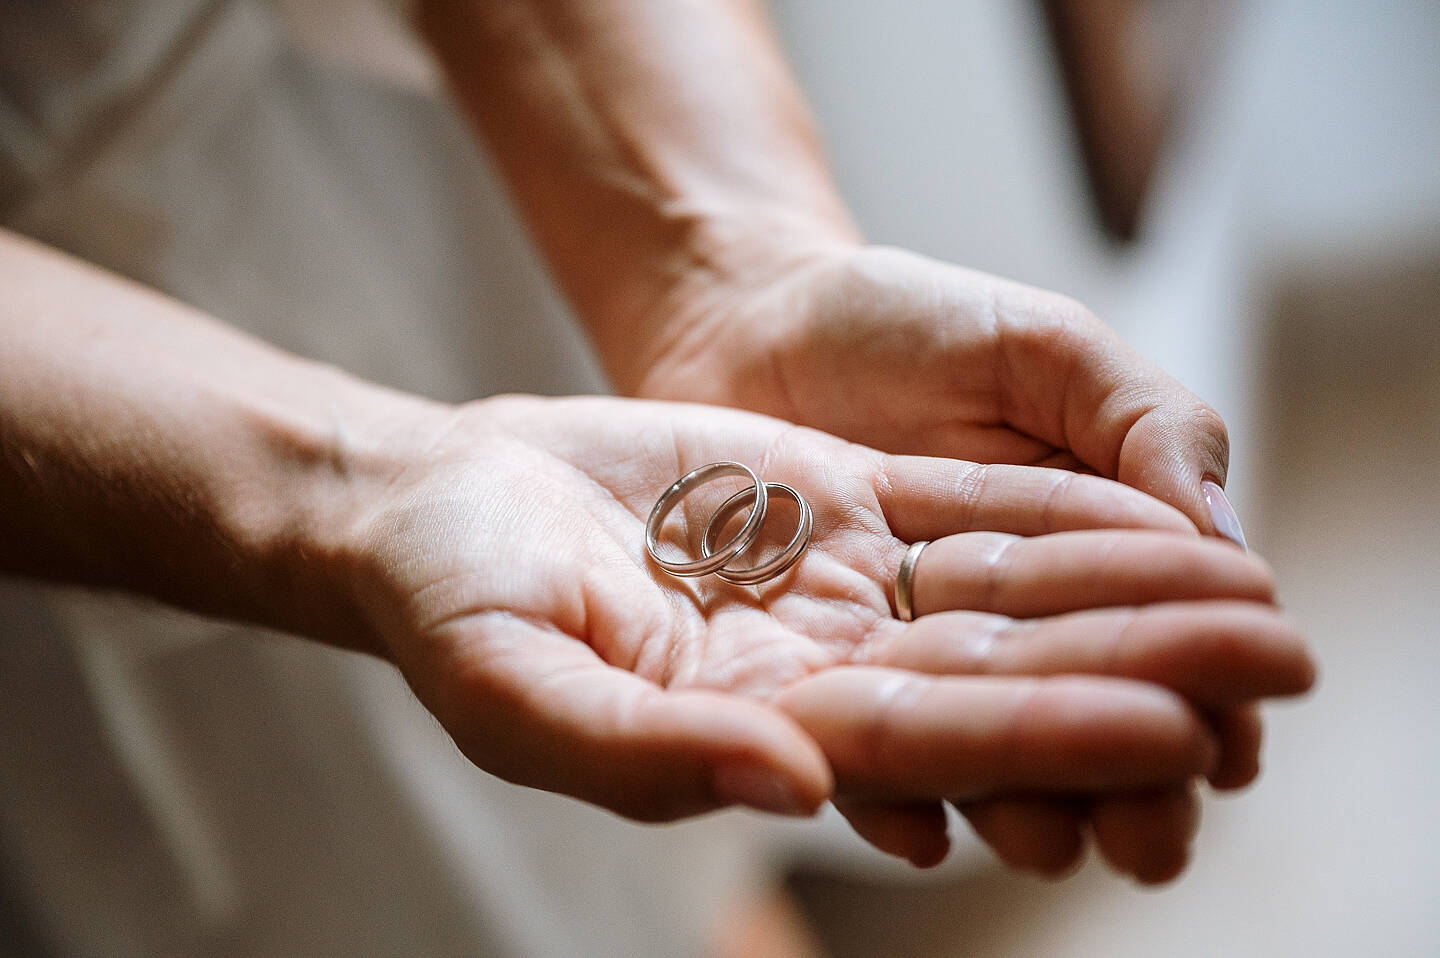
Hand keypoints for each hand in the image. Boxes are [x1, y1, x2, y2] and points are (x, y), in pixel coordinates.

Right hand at [340, 394, 1309, 875]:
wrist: (436, 499)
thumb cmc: (449, 601)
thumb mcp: (515, 685)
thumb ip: (645, 751)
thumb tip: (788, 787)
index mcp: (754, 730)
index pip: (930, 741)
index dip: (1051, 730)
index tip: (1173, 728)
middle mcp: (817, 670)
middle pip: (1003, 670)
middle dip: (1141, 666)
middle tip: (1278, 662)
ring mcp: (832, 585)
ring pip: (1005, 590)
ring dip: (1128, 588)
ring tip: (1253, 587)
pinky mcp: (830, 506)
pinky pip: (962, 511)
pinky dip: (1055, 511)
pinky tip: (1149, 510)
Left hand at [632, 241, 1269, 878]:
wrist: (745, 314)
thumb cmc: (903, 318)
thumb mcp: (1041, 346)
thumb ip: (1139, 424)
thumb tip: (1228, 540)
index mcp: (1076, 543)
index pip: (1152, 636)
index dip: (1195, 692)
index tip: (1229, 746)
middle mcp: (995, 614)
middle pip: (1069, 712)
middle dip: (1121, 780)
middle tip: (1151, 839)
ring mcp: (900, 645)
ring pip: (971, 744)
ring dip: (1021, 802)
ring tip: (1051, 842)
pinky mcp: (806, 661)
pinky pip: (848, 733)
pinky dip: (881, 788)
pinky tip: (916, 830)